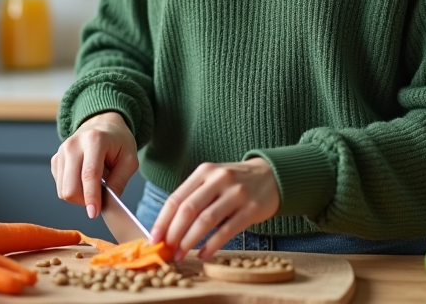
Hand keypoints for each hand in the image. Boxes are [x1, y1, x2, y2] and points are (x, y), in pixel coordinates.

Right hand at [51, 111, 137, 219]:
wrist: (103, 124)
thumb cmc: (118, 141)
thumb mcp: (130, 160)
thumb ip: (119, 182)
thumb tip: (107, 204)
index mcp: (94, 140)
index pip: (89, 175)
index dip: (91, 197)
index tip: (94, 213)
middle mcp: (73, 145)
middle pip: (70, 187)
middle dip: (84, 201)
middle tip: (98, 199)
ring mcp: (61, 152)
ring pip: (63, 190)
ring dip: (79, 197)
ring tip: (93, 187)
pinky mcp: (56, 159)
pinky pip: (60, 187)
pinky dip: (72, 190)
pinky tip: (83, 181)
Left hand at [149, 159, 279, 259]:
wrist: (272, 175)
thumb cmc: (235, 182)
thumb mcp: (212, 179)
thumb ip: (193, 197)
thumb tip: (168, 227)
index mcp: (204, 172)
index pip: (177, 198)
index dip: (163, 220)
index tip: (153, 238)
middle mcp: (219, 179)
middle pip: (189, 209)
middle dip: (174, 233)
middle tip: (166, 250)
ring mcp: (237, 193)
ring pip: (206, 220)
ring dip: (190, 241)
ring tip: (181, 254)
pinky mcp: (252, 209)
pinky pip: (228, 230)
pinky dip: (213, 244)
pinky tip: (204, 253)